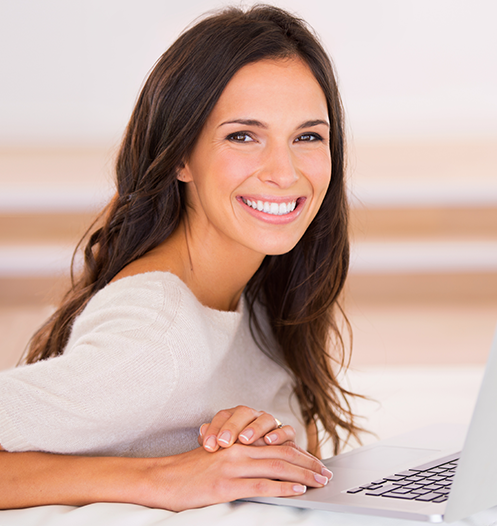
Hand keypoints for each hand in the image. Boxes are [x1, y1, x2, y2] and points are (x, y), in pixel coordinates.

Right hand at [139, 443, 331, 510]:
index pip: (276, 445)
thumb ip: (240, 457)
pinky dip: (283, 487)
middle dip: (308, 462)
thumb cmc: (190, 470)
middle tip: (326, 472)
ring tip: (319, 480)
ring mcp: (232, 466)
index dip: (299, 453)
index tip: (315, 462)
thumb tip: (265, 466)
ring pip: (276, 466)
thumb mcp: (218, 457)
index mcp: (238, 443)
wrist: (163, 478)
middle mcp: (238, 450)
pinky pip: (261, 485)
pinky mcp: (226, 485)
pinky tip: (297, 489)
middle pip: (281, 453)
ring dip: (303, 474)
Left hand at [197, 405, 296, 451]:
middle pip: (243, 413)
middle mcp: (253, 416)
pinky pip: (287, 430)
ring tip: (245, 440)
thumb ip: (212, 440)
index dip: (215, 428)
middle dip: (232, 426)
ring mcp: (270, 423)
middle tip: (224, 442)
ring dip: (255, 429)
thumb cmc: (237, 455)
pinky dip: (279, 434)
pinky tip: (269, 442)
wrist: (263, 459)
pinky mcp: (287, 434)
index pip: (223, 416)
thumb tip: (201, 432)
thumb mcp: (222, 450)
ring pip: (264, 419)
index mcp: (235, 417)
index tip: (207, 445)